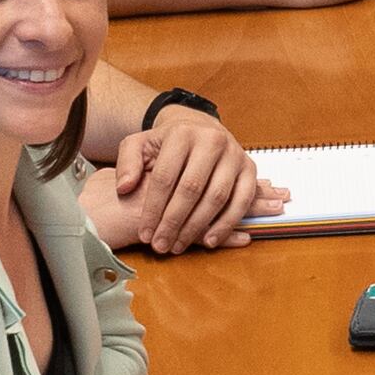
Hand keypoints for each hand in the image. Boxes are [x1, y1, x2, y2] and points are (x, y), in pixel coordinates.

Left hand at [91, 110, 271, 256]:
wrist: (200, 128)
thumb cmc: (168, 143)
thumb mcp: (140, 145)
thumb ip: (127, 163)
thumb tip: (124, 188)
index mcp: (182, 134)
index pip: (165, 177)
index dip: (153, 209)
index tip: (144, 233)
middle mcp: (212, 141)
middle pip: (191, 188)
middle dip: (173, 222)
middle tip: (161, 245)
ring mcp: (234, 155)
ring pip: (217, 197)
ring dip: (197, 227)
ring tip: (179, 245)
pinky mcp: (250, 168)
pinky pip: (242, 201)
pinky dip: (227, 224)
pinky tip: (209, 240)